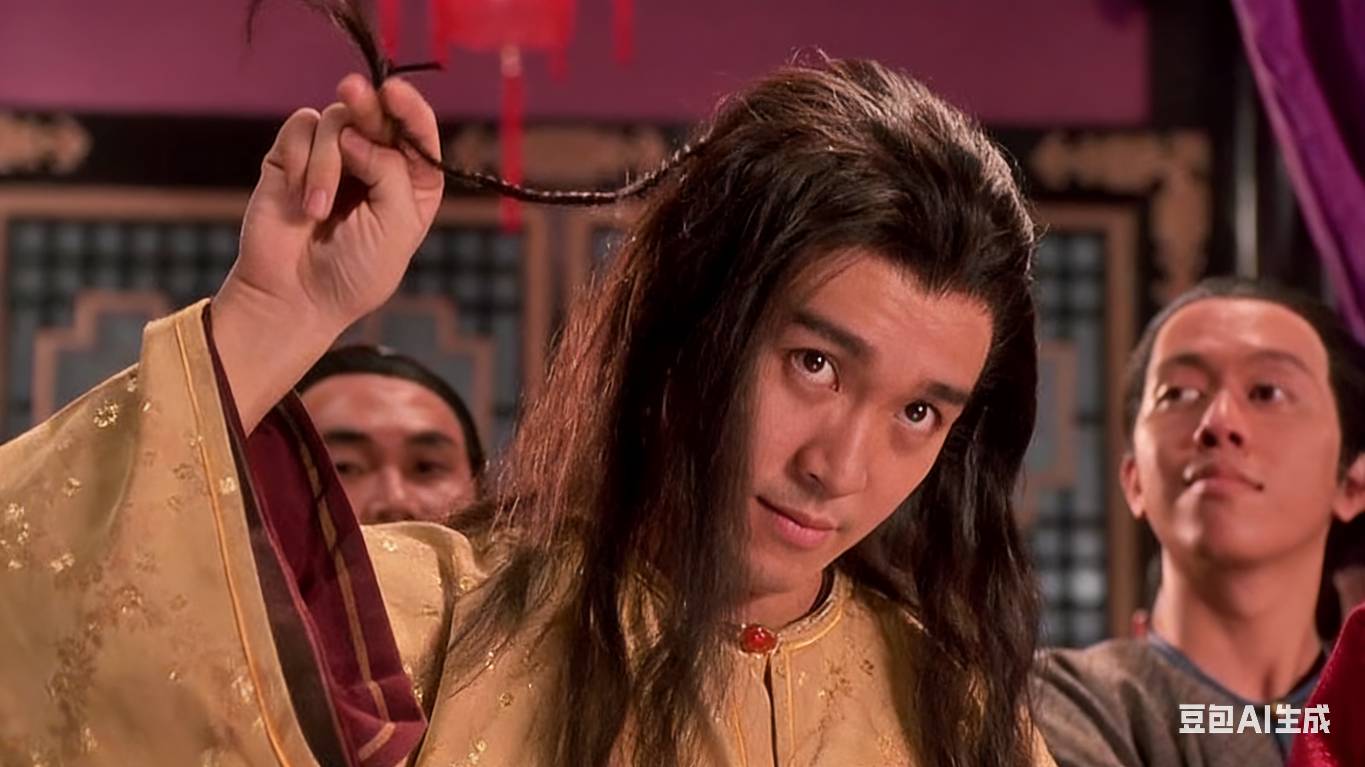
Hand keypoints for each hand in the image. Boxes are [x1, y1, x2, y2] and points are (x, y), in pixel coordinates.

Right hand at [213, 74, 443, 430]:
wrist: (293, 297)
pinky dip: (301, 161)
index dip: (410, 107)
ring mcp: (333, 158)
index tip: (394, 93)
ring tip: (318, 210)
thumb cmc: (355, 273)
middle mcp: (375, 163)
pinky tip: (300, 200)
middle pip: (378, 113)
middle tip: (354, 92)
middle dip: (369, 105)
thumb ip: (390, 173)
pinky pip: (300, 129)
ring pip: (336, 120)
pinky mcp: (292, 157)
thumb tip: (356, 136)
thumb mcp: (396, 227)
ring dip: (327, 163)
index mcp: (411, 183)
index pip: (417, 133)